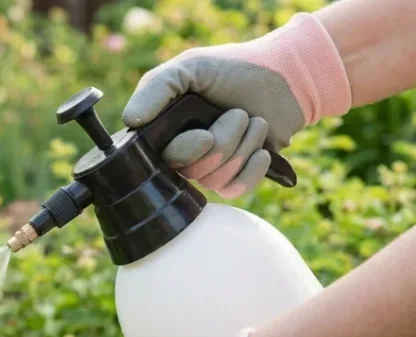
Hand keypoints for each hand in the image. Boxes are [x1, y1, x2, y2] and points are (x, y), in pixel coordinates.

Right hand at [121, 12, 350, 197]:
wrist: (285, 77)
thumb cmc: (234, 68)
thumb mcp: (190, 67)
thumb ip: (156, 87)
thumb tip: (131, 120)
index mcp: (166, 129)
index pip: (159, 159)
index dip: (185, 151)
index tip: (205, 135)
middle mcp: (184, 152)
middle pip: (192, 172)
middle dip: (223, 142)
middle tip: (238, 113)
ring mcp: (211, 167)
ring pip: (216, 180)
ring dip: (243, 146)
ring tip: (254, 121)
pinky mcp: (237, 177)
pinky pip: (236, 190)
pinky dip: (253, 169)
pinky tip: (263, 151)